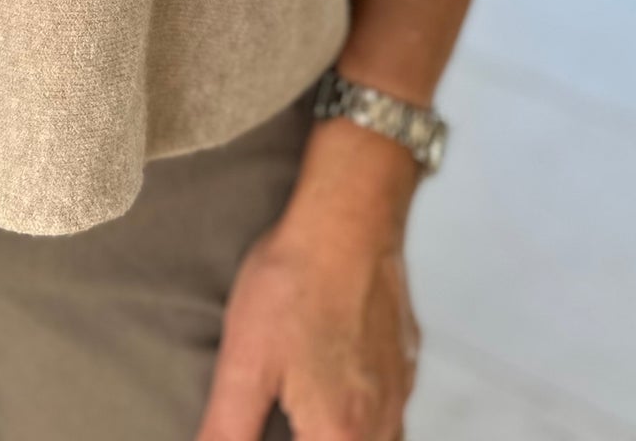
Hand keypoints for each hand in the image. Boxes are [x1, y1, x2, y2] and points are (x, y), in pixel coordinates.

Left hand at [194, 124, 420, 440]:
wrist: (349, 216)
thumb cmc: (297, 281)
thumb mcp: (245, 361)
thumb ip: (229, 428)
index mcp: (341, 436)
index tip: (269, 422)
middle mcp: (382, 424)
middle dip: (307, 434)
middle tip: (282, 411)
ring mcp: (401, 391)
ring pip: (378, 440)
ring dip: (337, 431)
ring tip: (302, 405)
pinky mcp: (407, 360)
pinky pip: (389, 410)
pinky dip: (360, 412)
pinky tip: (334, 379)